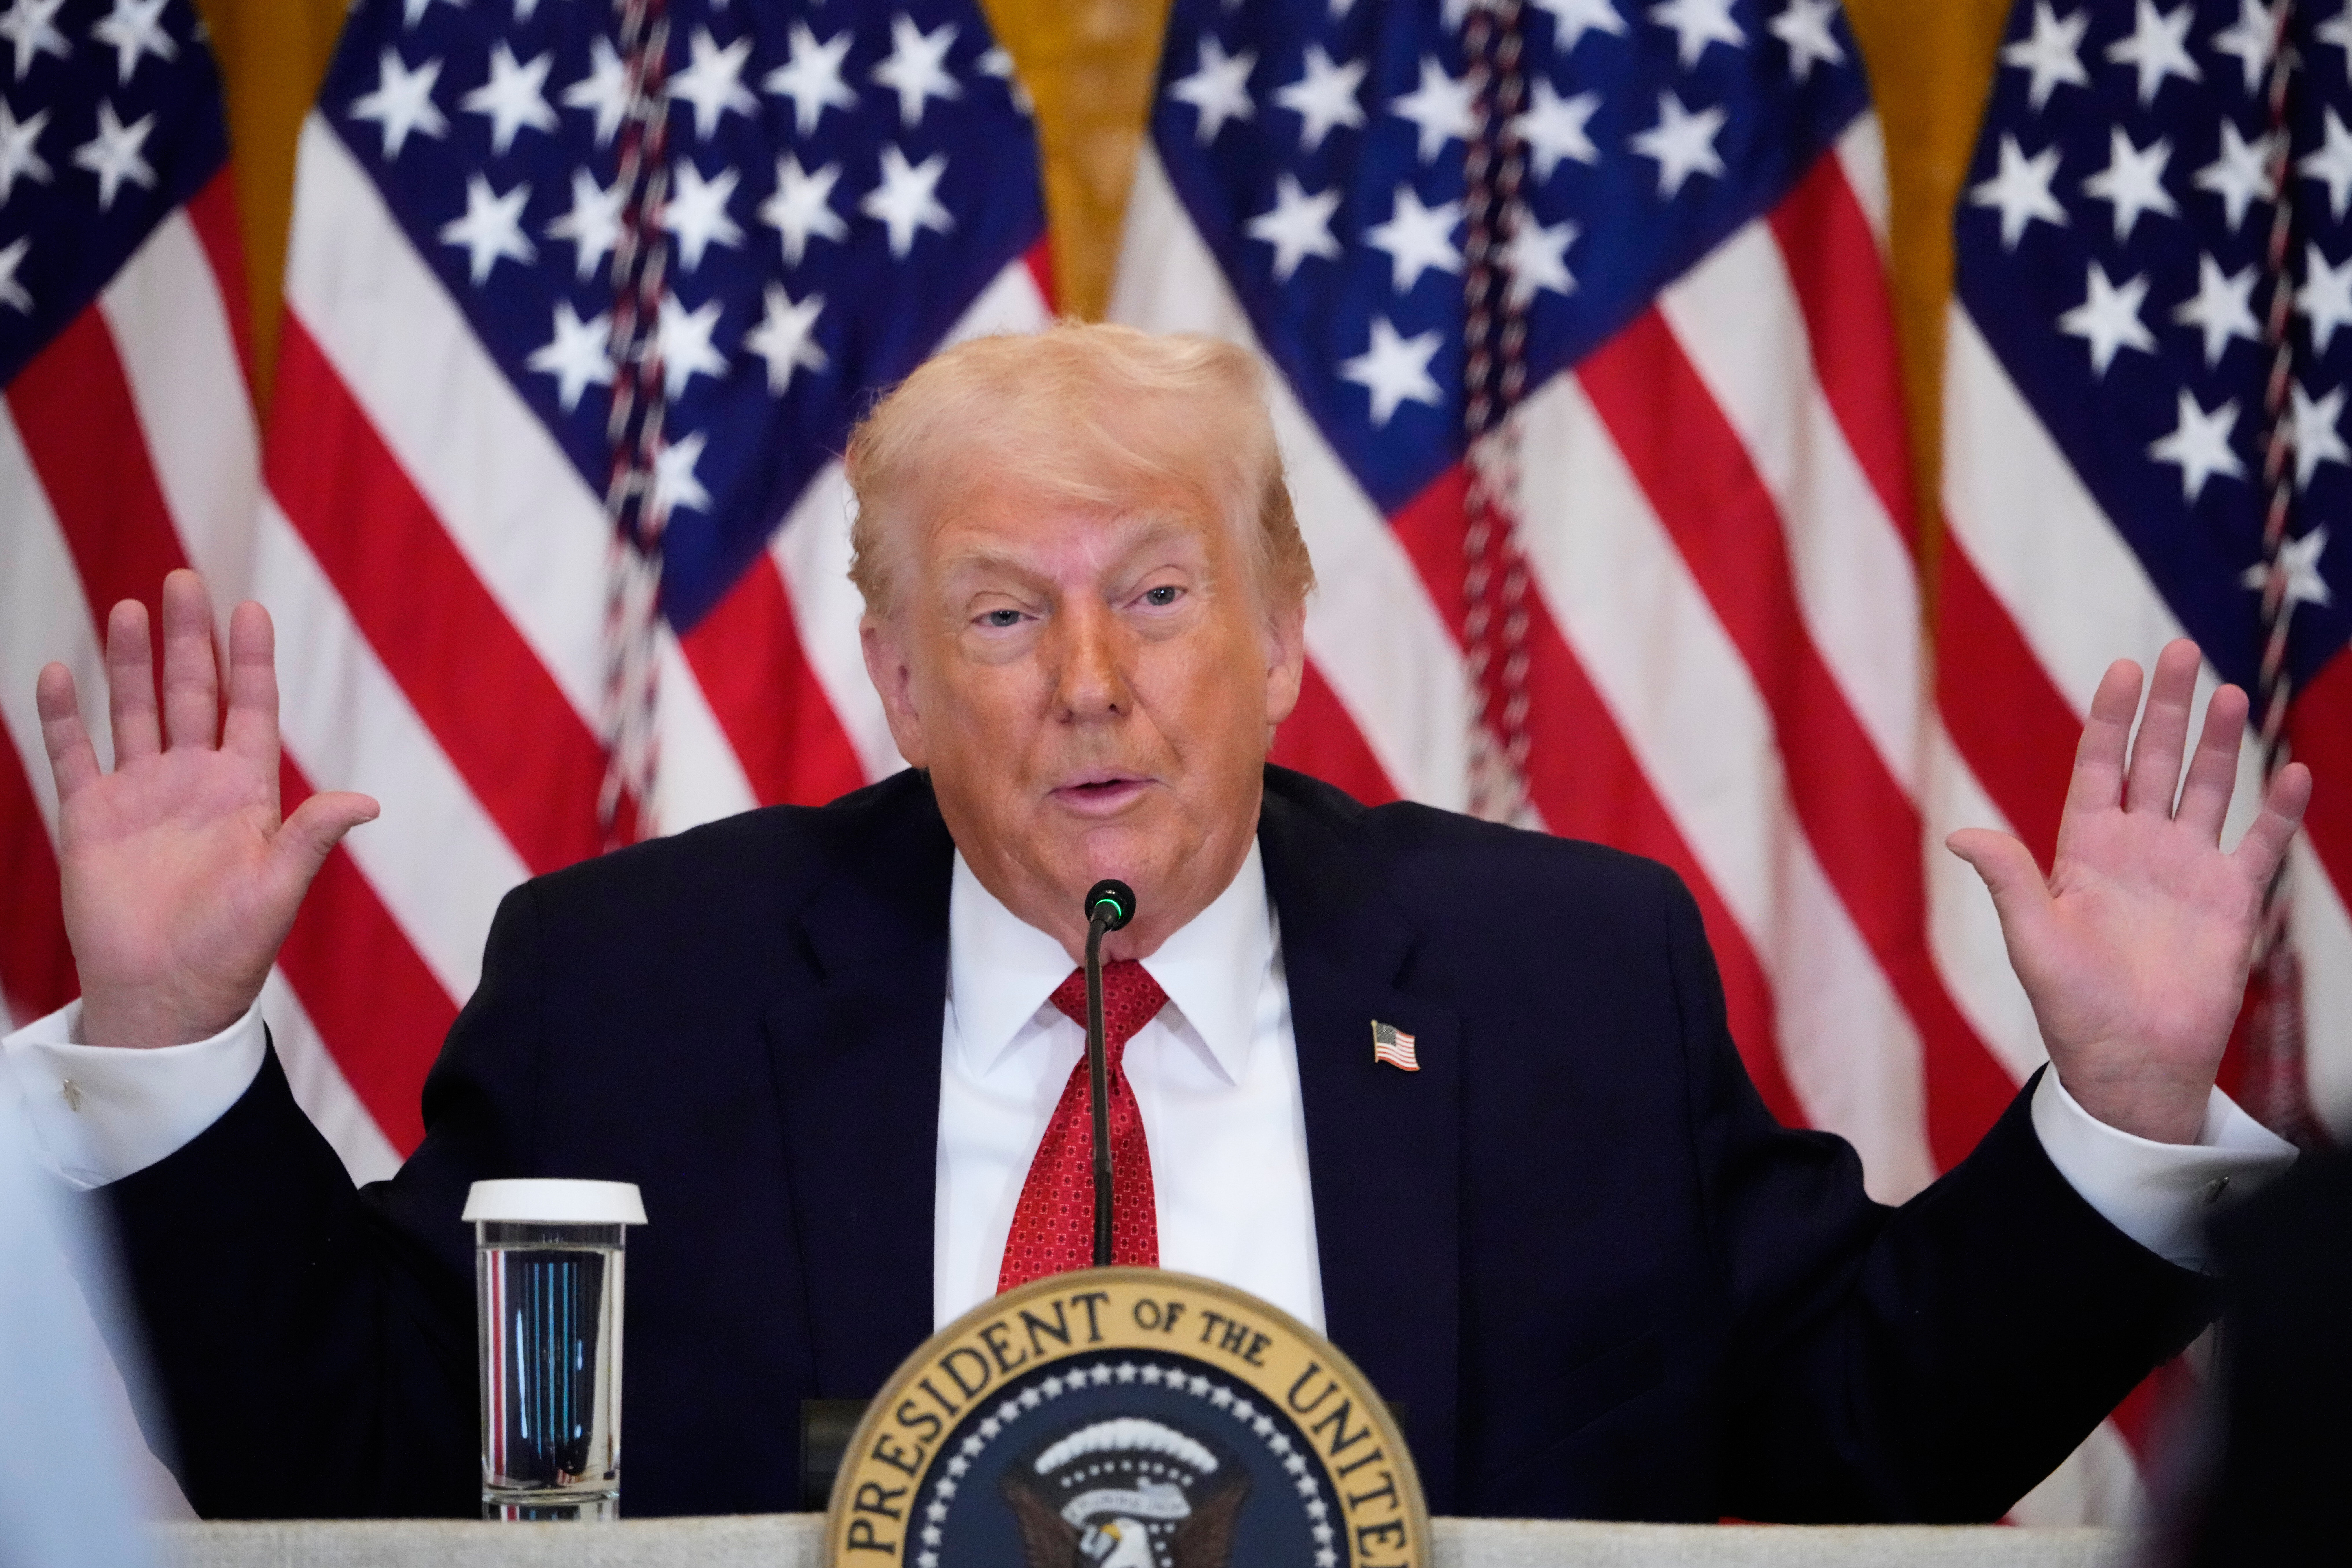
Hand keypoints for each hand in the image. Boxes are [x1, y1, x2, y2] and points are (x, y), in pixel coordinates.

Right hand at [35, 570, 377, 1049]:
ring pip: (134, 710)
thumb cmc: (231, 948)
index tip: (249, 609)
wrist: (167, 993)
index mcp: (244, 793)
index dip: (250, 661)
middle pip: (192, 694)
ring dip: (130, 662)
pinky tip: (59, 672)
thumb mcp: (279, 889)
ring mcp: (139, 795)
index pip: (250, 709)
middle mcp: (192, 782)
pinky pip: (74, 754)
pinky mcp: (90, 817)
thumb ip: (313, 837)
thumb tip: (367, 804)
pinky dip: (62, 717)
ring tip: (128, 607)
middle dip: (188, 639)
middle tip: (183, 579)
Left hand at [1948, 641, 2309, 1143]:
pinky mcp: (2231, 900)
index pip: (2100, 766)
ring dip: (2219, 744)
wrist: (2129, 1059)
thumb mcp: (2032, 939)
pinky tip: (2293, 769)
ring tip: (2228, 691)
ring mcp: (2188, 870)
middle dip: (2169, 709)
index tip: (2124, 668)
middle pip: (2154, 761)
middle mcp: (2138, 848)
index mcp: (2086, 850)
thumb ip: (2007, 881)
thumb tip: (1959, 835)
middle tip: (2182, 652)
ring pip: (2206, 788)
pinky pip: (2261, 844)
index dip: (2111, 718)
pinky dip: (2279, 810)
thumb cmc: (2073, 1006)